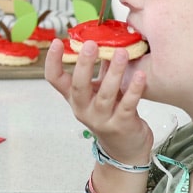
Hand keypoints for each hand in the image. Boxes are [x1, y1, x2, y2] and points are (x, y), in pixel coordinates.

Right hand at [44, 39, 152, 166]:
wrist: (125, 150)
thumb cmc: (111, 114)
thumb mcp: (100, 92)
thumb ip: (101, 70)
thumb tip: (105, 41)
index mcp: (74, 98)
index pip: (55, 79)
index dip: (53, 61)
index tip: (58, 42)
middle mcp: (83, 109)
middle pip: (78, 86)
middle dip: (83, 64)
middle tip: (91, 44)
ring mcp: (101, 119)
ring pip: (106, 94)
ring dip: (113, 72)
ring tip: (121, 53)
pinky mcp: (121, 125)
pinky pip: (127, 105)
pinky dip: (134, 89)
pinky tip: (140, 76)